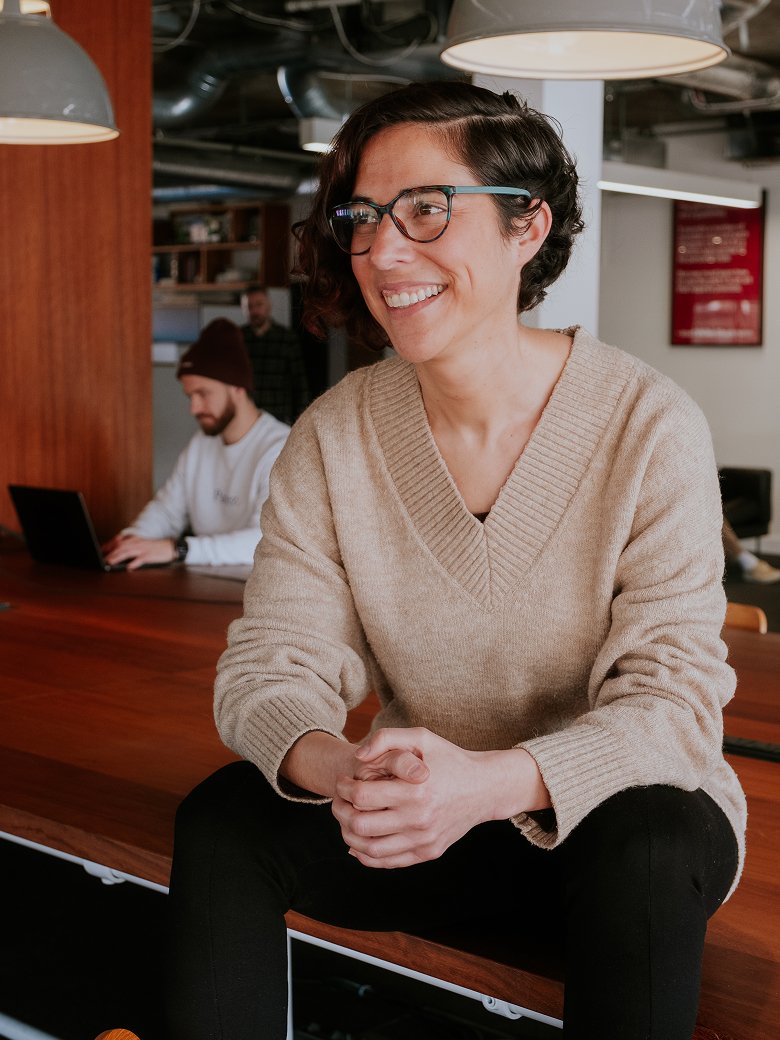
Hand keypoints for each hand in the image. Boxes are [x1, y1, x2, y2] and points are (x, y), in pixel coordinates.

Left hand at [102, 533, 175, 569]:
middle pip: (121, 547)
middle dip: (111, 553)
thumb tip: (119, 552)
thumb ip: (130, 547)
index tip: (101, 551)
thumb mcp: (141, 544)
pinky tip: (129, 567)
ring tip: (110, 562)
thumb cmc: (155, 547)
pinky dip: (134, 563)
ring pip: (128, 552)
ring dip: (118, 557)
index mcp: (134, 540)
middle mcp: (137, 543)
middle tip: (102, 559)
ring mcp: (143, 549)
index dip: (109, 546)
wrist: (170, 547)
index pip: (118, 542)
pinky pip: (141, 559)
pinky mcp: (150, 555)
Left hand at [332, 728, 549, 869]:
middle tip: (339, 801)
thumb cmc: (450, 759)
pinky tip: (359, 842)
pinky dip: (367, 855)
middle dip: (341, 811)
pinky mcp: (428, 852)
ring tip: (347, 819)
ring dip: (349, 835)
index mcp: (415, 790)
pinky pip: (388, 861)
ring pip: (370, 849)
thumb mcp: (422, 738)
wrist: (484, 788)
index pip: (362, 796)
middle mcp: (419, 819)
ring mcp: (424, 840)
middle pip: (361, 825)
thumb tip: (358, 757)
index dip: (344, 788)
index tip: (343, 782)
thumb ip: (386, 739)